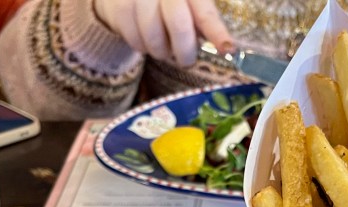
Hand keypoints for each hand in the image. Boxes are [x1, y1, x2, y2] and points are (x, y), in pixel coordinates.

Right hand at [93, 0, 233, 67]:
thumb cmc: (165, 5)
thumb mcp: (188, 7)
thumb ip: (202, 23)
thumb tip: (224, 47)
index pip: (205, 13)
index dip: (217, 32)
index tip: (227, 48)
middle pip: (178, 25)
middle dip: (184, 51)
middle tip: (185, 59)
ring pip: (154, 37)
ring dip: (161, 51)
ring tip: (162, 46)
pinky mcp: (121, 6)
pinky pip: (135, 40)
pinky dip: (142, 47)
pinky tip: (144, 40)